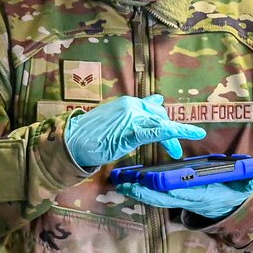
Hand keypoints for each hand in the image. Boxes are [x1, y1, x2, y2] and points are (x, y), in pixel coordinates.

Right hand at [64, 94, 206, 168]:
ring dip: (173, 138)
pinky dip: (169, 135)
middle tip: (174, 150)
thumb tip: (156, 101)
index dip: (164, 121)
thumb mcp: (115, 118)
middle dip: (171, 133)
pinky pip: (154, 133)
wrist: (73, 141)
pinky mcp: (130, 132)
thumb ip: (134, 112)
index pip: (154, 109)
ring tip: (178, 152)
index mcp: (129, 102)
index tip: (174, 130)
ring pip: (161, 125)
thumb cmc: (93, 133)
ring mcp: (131, 118)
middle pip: (160, 118)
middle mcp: (132, 106)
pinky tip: (178, 138)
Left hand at [118, 177, 252, 219]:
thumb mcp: (243, 188)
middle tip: (129, 185)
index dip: (173, 190)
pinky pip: (156, 195)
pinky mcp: (174, 198)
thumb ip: (246, 183)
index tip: (160, 185)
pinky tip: (129, 183)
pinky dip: (142, 191)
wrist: (228, 205)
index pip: (187, 193)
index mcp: (204, 195)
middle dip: (147, 193)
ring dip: (140, 192)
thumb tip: (252, 180)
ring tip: (123, 184)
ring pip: (157, 198)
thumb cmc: (234, 192)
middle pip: (164, 198)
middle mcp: (189, 200)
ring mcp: (180, 200)